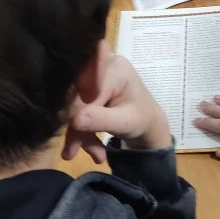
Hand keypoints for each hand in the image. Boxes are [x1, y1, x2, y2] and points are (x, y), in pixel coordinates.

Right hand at [62, 41, 172, 163]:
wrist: (148, 121)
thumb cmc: (142, 119)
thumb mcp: (125, 122)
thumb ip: (101, 119)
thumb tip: (74, 121)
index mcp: (114, 68)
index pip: (86, 92)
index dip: (75, 116)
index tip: (71, 145)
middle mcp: (101, 64)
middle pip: (76, 97)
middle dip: (78, 129)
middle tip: (76, 154)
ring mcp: (93, 74)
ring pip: (74, 104)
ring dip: (80, 133)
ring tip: (97, 154)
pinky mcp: (87, 85)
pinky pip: (76, 106)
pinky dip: (81, 128)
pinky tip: (94, 146)